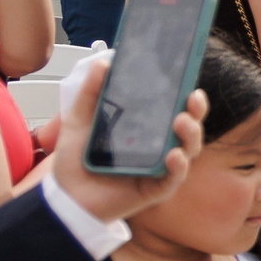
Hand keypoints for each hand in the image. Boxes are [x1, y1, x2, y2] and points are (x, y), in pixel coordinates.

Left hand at [43, 56, 209, 224]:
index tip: (189, 77)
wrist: (64, 197)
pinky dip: (178, 166)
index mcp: (146, 128)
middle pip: (189, 126)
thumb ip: (91, 93)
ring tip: (181, 122)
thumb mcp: (79, 121)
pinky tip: (173, 155)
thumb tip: (104, 63)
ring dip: (191, 134)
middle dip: (196, 110)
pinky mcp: (155, 189)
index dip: (186, 94)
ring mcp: (159, 168)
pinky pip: (174, 178)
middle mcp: (158, 146)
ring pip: (188, 149)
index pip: (174, 107)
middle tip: (192, 97)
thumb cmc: (76, 161)